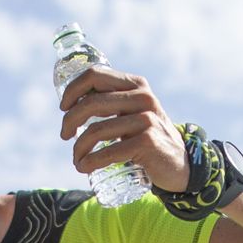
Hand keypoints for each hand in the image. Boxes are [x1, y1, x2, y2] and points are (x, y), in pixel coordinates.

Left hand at [58, 66, 188, 192]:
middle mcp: (142, 97)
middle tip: (65, 136)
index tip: (64, 108)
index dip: (72, 90)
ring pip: (96, 130)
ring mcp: (146, 119)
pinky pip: (109, 152)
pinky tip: (84, 167)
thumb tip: (71, 104)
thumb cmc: (146, 137)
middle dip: (69, 121)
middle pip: (90, 103)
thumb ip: (111, 103)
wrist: (178, 163)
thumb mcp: (132, 113)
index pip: (95, 75)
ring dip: (78, 148)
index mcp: (135, 84)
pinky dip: (90, 162)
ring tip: (77, 160)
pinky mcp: (147, 142)